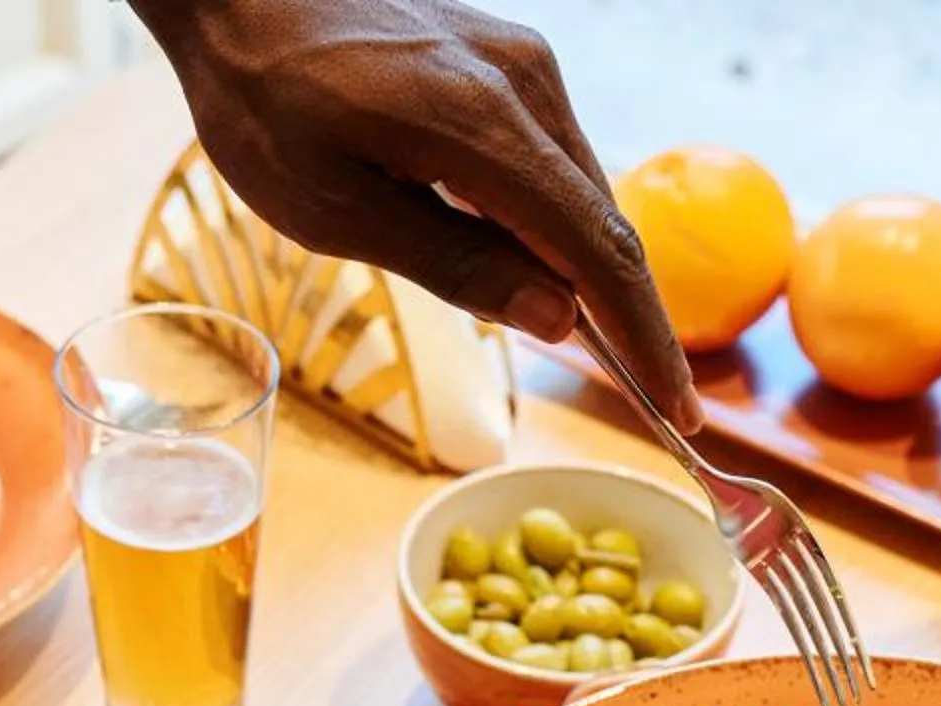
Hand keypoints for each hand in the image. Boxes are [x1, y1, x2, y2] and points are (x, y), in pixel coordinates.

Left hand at [127, 0, 696, 427]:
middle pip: (605, 224)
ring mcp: (522, 65)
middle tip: (655, 405)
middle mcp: (524, 83)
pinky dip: (562, 225)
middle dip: (634, 320)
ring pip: (585, 192)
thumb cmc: (264, 102)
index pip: (595, 251)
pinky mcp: (508, 62)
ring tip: (604, 356)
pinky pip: (556, 161)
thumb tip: (556, 322)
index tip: (675, 409)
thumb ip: (452, 264)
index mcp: (481, 125)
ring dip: (595, 274)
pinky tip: (542, 273)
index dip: (642, 338)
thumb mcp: (334, 210)